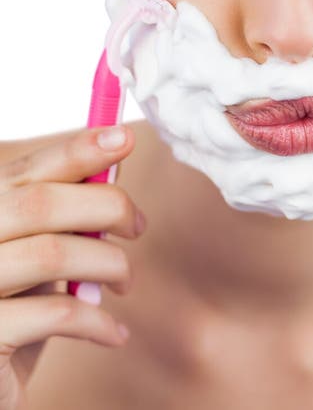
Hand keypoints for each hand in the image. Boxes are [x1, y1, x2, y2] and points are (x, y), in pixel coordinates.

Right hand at [0, 125, 144, 408]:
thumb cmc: (16, 315)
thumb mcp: (36, 259)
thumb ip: (61, 220)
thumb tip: (112, 173)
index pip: (27, 171)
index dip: (77, 151)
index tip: (123, 138)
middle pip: (40, 204)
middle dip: (106, 205)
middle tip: (138, 225)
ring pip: (52, 254)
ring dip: (108, 264)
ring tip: (126, 280)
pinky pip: (56, 313)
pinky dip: (97, 322)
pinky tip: (114, 333)